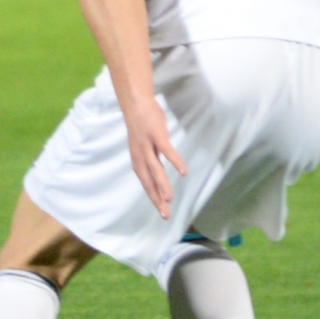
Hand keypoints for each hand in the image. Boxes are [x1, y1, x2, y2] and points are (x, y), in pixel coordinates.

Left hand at [124, 94, 187, 218]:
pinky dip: (174, 161)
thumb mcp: (144, 146)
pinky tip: (183, 172)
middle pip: (148, 181)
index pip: (146, 183)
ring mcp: (148, 145)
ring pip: (155, 169)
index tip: (162, 212)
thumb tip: (158, 174)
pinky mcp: (157, 135)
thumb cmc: (142, 125)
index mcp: (138, 160)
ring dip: (162, 185)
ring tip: (169, 200)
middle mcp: (140, 155)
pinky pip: (167, 151)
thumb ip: (151, 160)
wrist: (136, 103)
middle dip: (156, 199)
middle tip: (165, 215)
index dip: (153, 197)